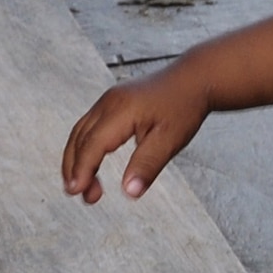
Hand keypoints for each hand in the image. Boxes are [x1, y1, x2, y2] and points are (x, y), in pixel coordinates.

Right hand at [62, 71, 209, 202]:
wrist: (196, 78)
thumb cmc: (185, 105)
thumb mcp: (171, 139)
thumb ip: (148, 165)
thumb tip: (130, 192)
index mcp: (121, 110)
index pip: (92, 145)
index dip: (82, 170)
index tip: (77, 191)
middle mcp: (109, 102)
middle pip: (80, 139)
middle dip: (75, 169)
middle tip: (81, 194)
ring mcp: (109, 99)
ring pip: (80, 132)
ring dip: (77, 159)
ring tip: (84, 185)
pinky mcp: (112, 101)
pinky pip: (89, 126)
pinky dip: (85, 147)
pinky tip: (91, 162)